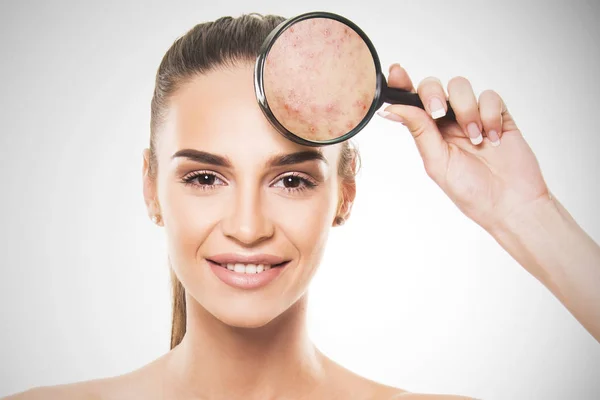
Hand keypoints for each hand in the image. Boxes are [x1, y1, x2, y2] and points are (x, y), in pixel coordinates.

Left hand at [379, 64, 550, 232]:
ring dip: (466, 110)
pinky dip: (490, 115)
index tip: (396, 72)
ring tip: (475, 138)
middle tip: (439, 113)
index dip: (402, 84)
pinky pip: (490, 96)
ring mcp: (473, 116)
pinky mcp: (498, 114)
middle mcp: (448, 122)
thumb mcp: (437, 162)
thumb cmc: (471, 191)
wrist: (511, 202)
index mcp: (428, 133)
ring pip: (461, 87)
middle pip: (433, 86)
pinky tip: (494, 138)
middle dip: (433, 95)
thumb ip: (419, 131)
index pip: (411, 102)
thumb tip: (391, 110)